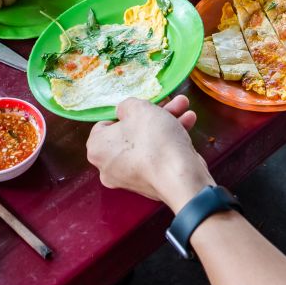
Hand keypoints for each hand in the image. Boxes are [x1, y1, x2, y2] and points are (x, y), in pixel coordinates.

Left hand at [87, 95, 209, 207]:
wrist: (180, 177)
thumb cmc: (152, 140)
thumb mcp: (138, 108)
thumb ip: (127, 105)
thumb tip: (125, 111)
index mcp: (97, 149)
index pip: (104, 124)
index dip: (124, 112)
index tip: (141, 105)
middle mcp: (109, 166)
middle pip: (130, 131)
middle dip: (153, 114)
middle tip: (168, 102)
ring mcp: (130, 177)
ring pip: (147, 142)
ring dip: (166, 122)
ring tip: (184, 107)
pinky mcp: (151, 182)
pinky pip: (157, 156)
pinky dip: (170, 140)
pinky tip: (188, 122)